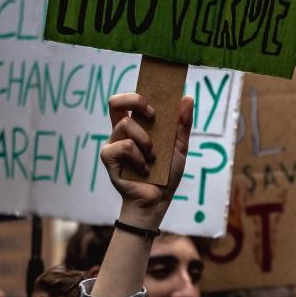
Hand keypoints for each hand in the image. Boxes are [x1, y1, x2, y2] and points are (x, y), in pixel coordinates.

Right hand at [101, 93, 193, 230]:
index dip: (138, 95)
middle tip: (152, 115)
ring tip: (153, 158)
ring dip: (146, 141)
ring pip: (126, 125)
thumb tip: (187, 98)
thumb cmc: (166, 175)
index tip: (156, 105)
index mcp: (135, 127)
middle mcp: (120, 132)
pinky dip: (139, 158)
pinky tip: (144, 170)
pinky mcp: (108, 157)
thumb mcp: (179, 148)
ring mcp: (113, 144)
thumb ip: (182, 124)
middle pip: (115, 102)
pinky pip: (124, 146)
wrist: (158, 201)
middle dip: (134, 101)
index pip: (128, 101)